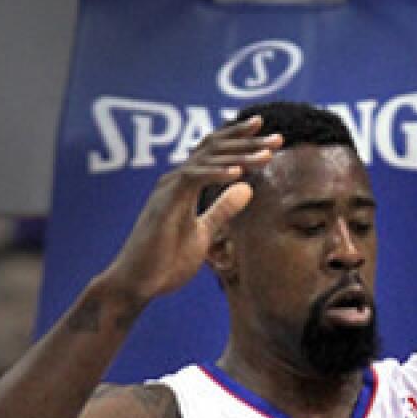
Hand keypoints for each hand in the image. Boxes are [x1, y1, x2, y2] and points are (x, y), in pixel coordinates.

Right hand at [101, 116, 281, 307]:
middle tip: (278, 139)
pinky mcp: (164, 202)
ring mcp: (168, 188)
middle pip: (214, 148)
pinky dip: (215, 173)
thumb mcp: (204, 232)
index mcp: (186, 185)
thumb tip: (246, 188)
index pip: (215, 153)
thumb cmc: (166, 260)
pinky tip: (238, 173)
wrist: (138, 283)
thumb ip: (223, 209)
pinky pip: (191, 178)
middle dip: (247, 142)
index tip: (267, 134)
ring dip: (239, 155)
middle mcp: (176, 180)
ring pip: (207, 159)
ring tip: (266, 155)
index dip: (240, 140)